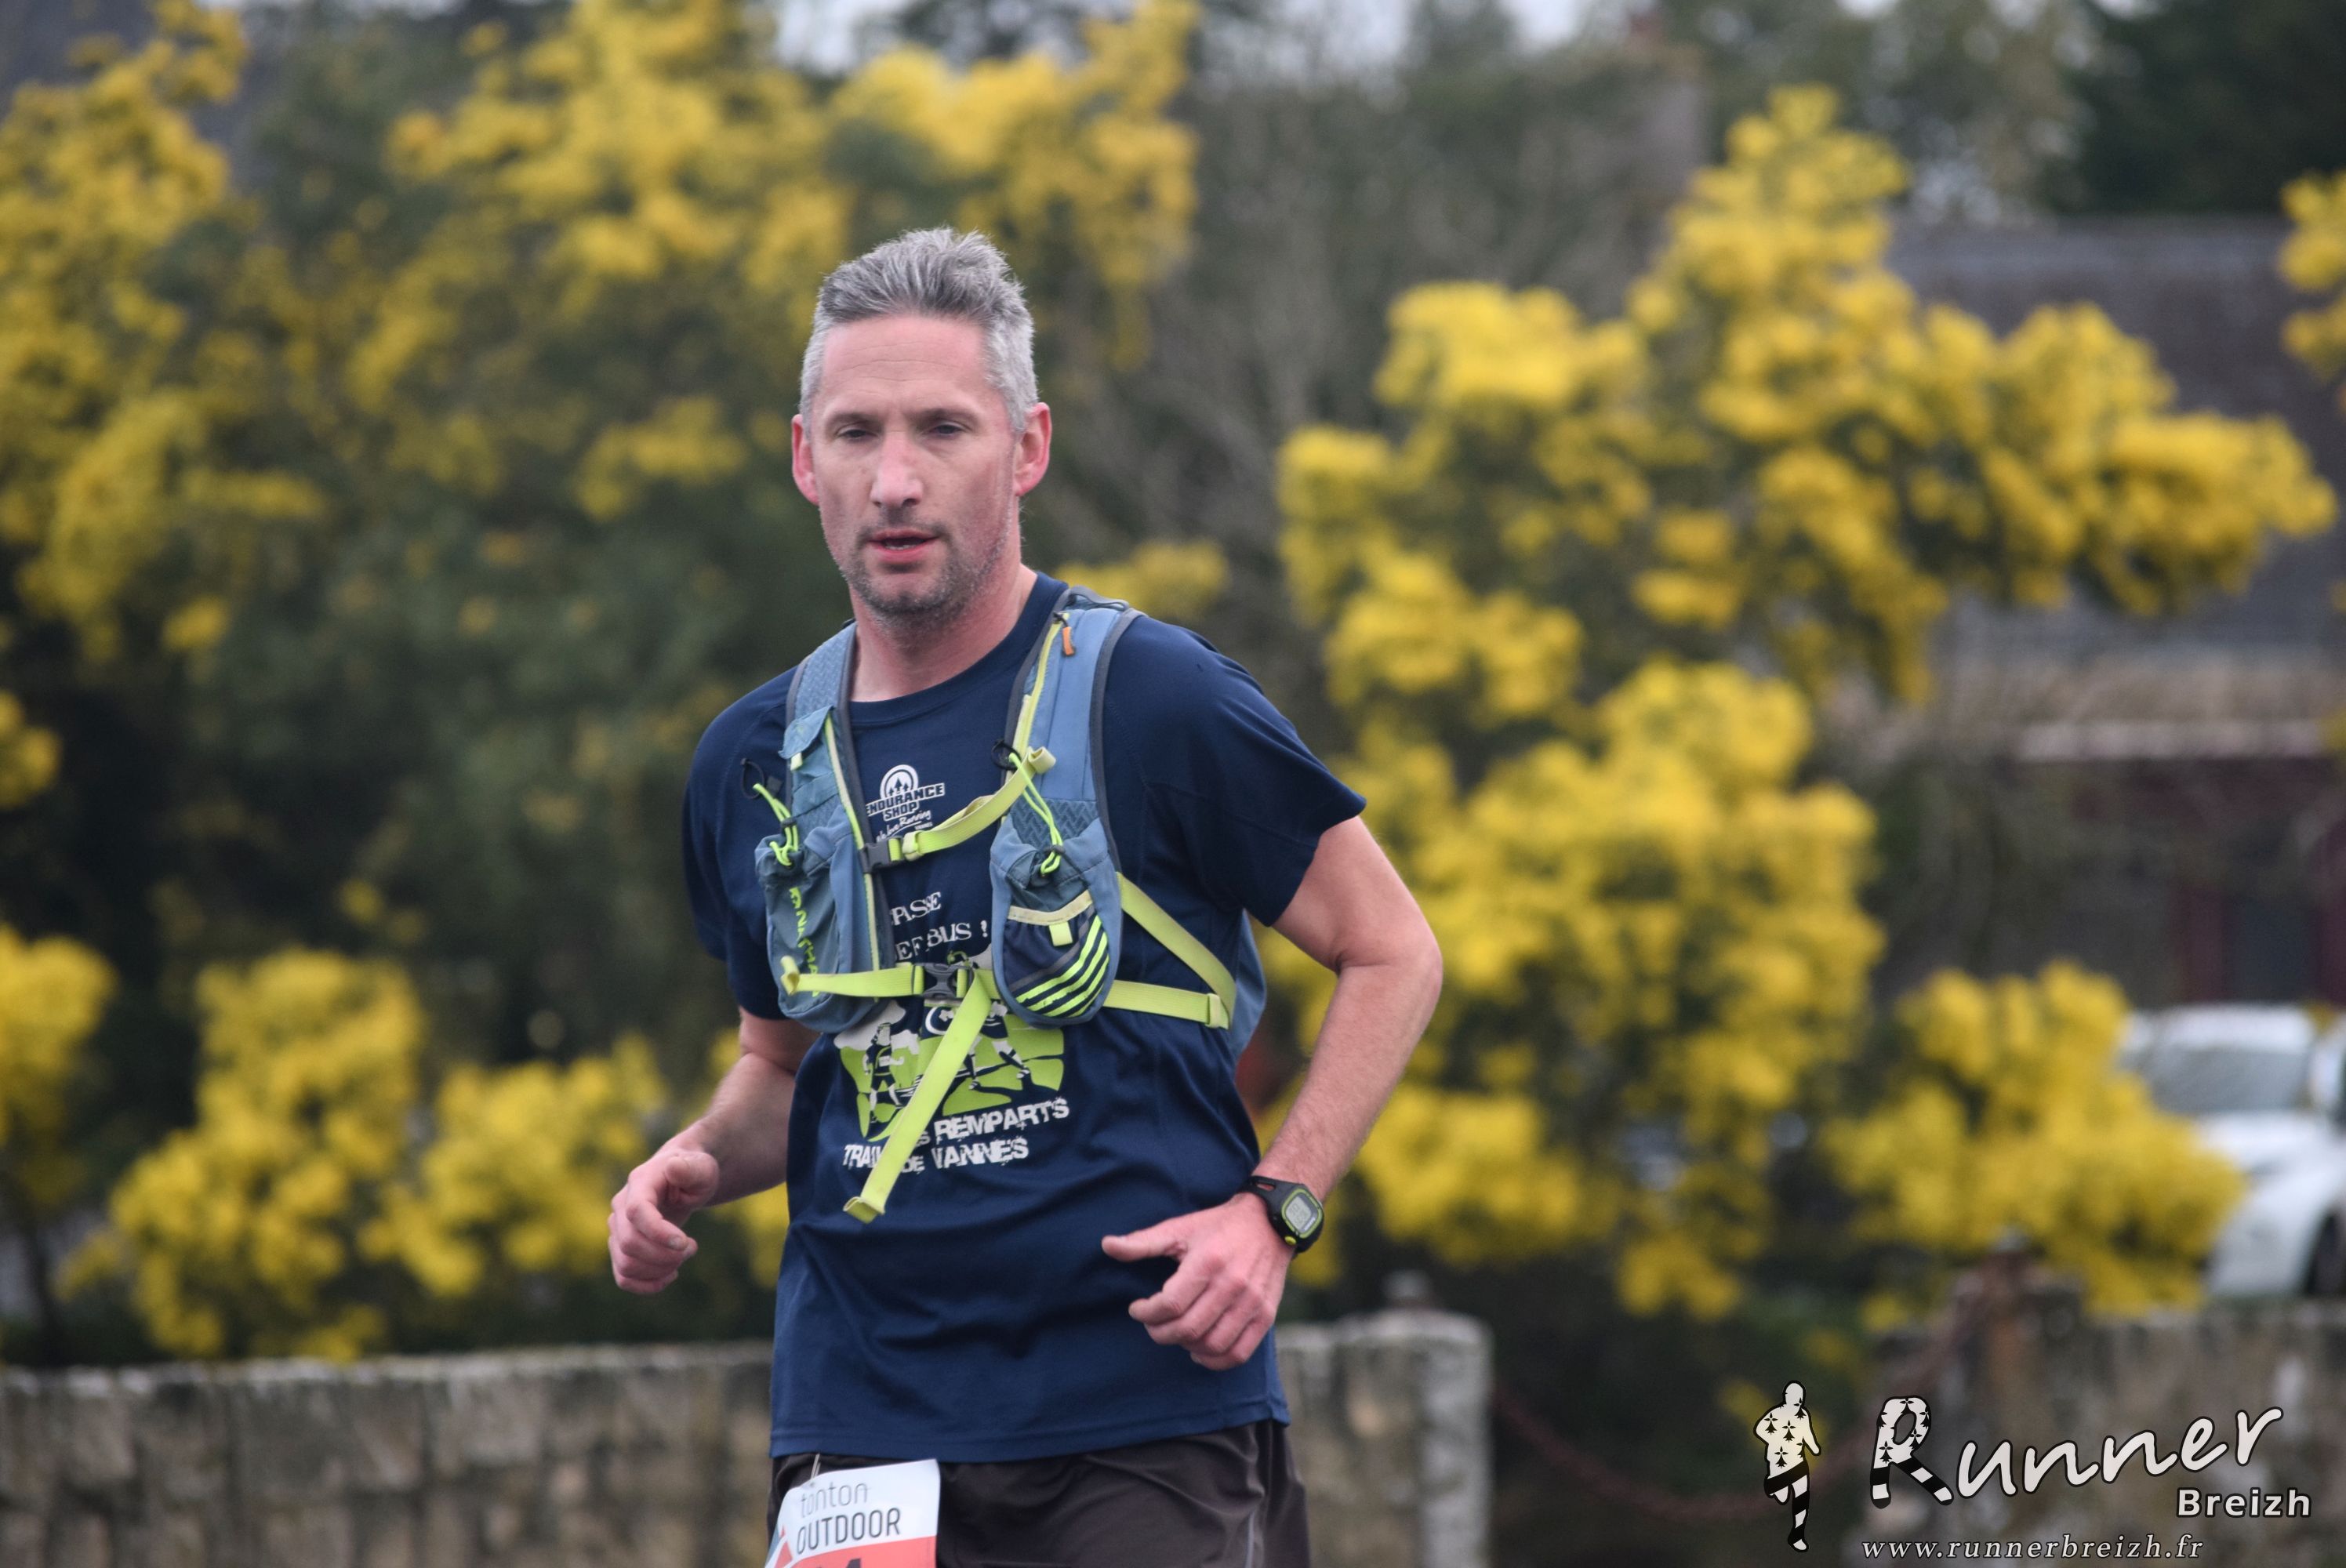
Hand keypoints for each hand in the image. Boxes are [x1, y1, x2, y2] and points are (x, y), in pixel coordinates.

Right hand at [608, 1146, 718, 1294]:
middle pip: (630, 1243)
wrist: (682, 1182)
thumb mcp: (701, 1167)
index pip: (636, 1212)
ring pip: (626, 1264)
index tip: (686, 1243)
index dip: (659, 1233)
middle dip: (666, 1255)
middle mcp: (621, 1205)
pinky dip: (647, 1284)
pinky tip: (670, 1275)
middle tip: (692, 1247)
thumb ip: (690, 1168)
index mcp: (640, 1183)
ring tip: (683, 1257)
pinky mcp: (621, 1247)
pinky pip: (624, 1277)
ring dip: (659, 1270)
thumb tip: (674, 1167)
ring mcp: (618, 1228)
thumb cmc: (694, 1173)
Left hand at [1101, 1194, 1292, 1370]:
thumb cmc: (1217, 1227)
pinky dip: (1215, 1361)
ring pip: (1211, 1345)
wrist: (1269, 1223)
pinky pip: (1238, 1353)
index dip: (1146, 1313)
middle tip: (1152, 1325)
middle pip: (1188, 1329)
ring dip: (1185, 1347)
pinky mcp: (1266, 1315)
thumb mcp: (1179, 1228)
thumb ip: (1143, 1242)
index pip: (1170, 1304)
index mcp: (1207, 1262)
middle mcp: (1232, 1285)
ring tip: (1175, 1333)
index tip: (1137, 1309)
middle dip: (1160, 1333)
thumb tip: (1106, 1245)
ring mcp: (1252, 1303)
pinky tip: (1198, 1352)